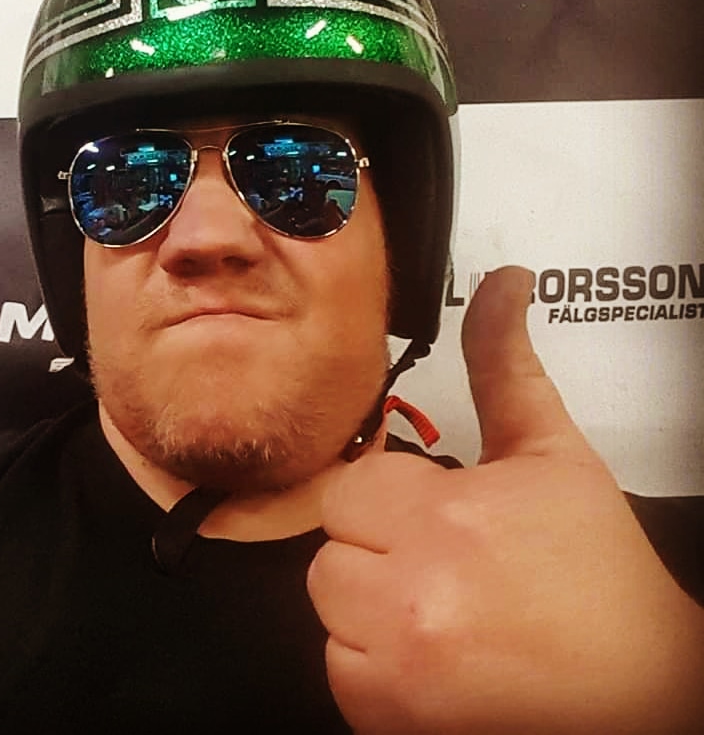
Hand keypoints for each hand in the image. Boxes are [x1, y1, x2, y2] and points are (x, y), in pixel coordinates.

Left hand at [307, 266, 703, 734]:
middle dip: (380, 550)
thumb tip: (502, 284)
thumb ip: (505, 365)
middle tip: (445, 565)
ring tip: (442, 610)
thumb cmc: (599, 576)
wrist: (644, 692)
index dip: (396, 501)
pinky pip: (340, 673)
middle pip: (332, 550)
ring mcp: (398, 667)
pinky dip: (375, 668)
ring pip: (330, 609)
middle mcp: (411, 595)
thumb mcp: (552, 455)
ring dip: (372, 607)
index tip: (439, 518)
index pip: (350, 489)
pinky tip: (433, 658)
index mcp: (445, 519)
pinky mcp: (393, 720)